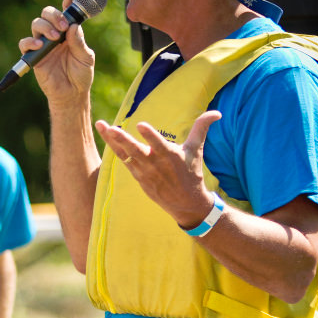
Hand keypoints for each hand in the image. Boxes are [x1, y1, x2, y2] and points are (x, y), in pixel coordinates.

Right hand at [18, 0, 94, 102]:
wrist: (72, 94)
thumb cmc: (81, 75)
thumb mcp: (86, 58)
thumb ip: (79, 42)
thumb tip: (72, 26)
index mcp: (69, 30)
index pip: (68, 8)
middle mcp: (55, 33)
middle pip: (48, 12)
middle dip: (55, 15)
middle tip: (63, 26)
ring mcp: (43, 43)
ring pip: (37, 23)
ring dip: (45, 26)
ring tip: (55, 37)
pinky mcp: (34, 56)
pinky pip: (25, 43)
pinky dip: (30, 42)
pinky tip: (40, 45)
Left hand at [94, 111, 221, 227]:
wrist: (186, 204)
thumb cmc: (191, 173)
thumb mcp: (196, 150)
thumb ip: (202, 128)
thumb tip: (217, 112)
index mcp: (170, 156)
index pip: (158, 144)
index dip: (150, 135)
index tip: (141, 124)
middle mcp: (155, 165)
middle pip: (136, 150)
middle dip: (122, 139)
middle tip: (110, 127)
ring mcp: (144, 172)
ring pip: (125, 154)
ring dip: (112, 140)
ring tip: (101, 125)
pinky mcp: (138, 177)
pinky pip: (124, 161)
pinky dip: (114, 149)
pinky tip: (106, 136)